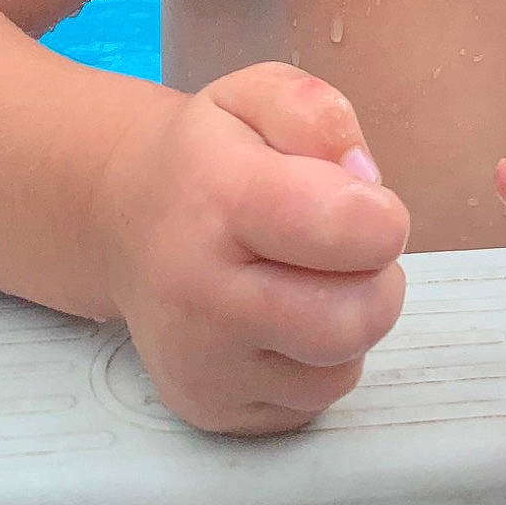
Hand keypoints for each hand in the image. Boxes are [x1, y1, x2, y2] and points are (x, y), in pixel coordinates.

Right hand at [98, 62, 408, 433]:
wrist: (123, 218)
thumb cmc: (208, 154)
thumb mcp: (259, 94)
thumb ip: (320, 115)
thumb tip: (365, 180)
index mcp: (220, 199)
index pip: (340, 226)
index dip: (382, 217)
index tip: (368, 203)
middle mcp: (201, 293)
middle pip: (351, 320)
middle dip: (379, 281)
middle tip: (353, 249)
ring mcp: (201, 363)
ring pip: (338, 374)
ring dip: (349, 326)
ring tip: (313, 280)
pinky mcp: (208, 410)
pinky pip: (308, 406)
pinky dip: (317, 364)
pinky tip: (286, 320)